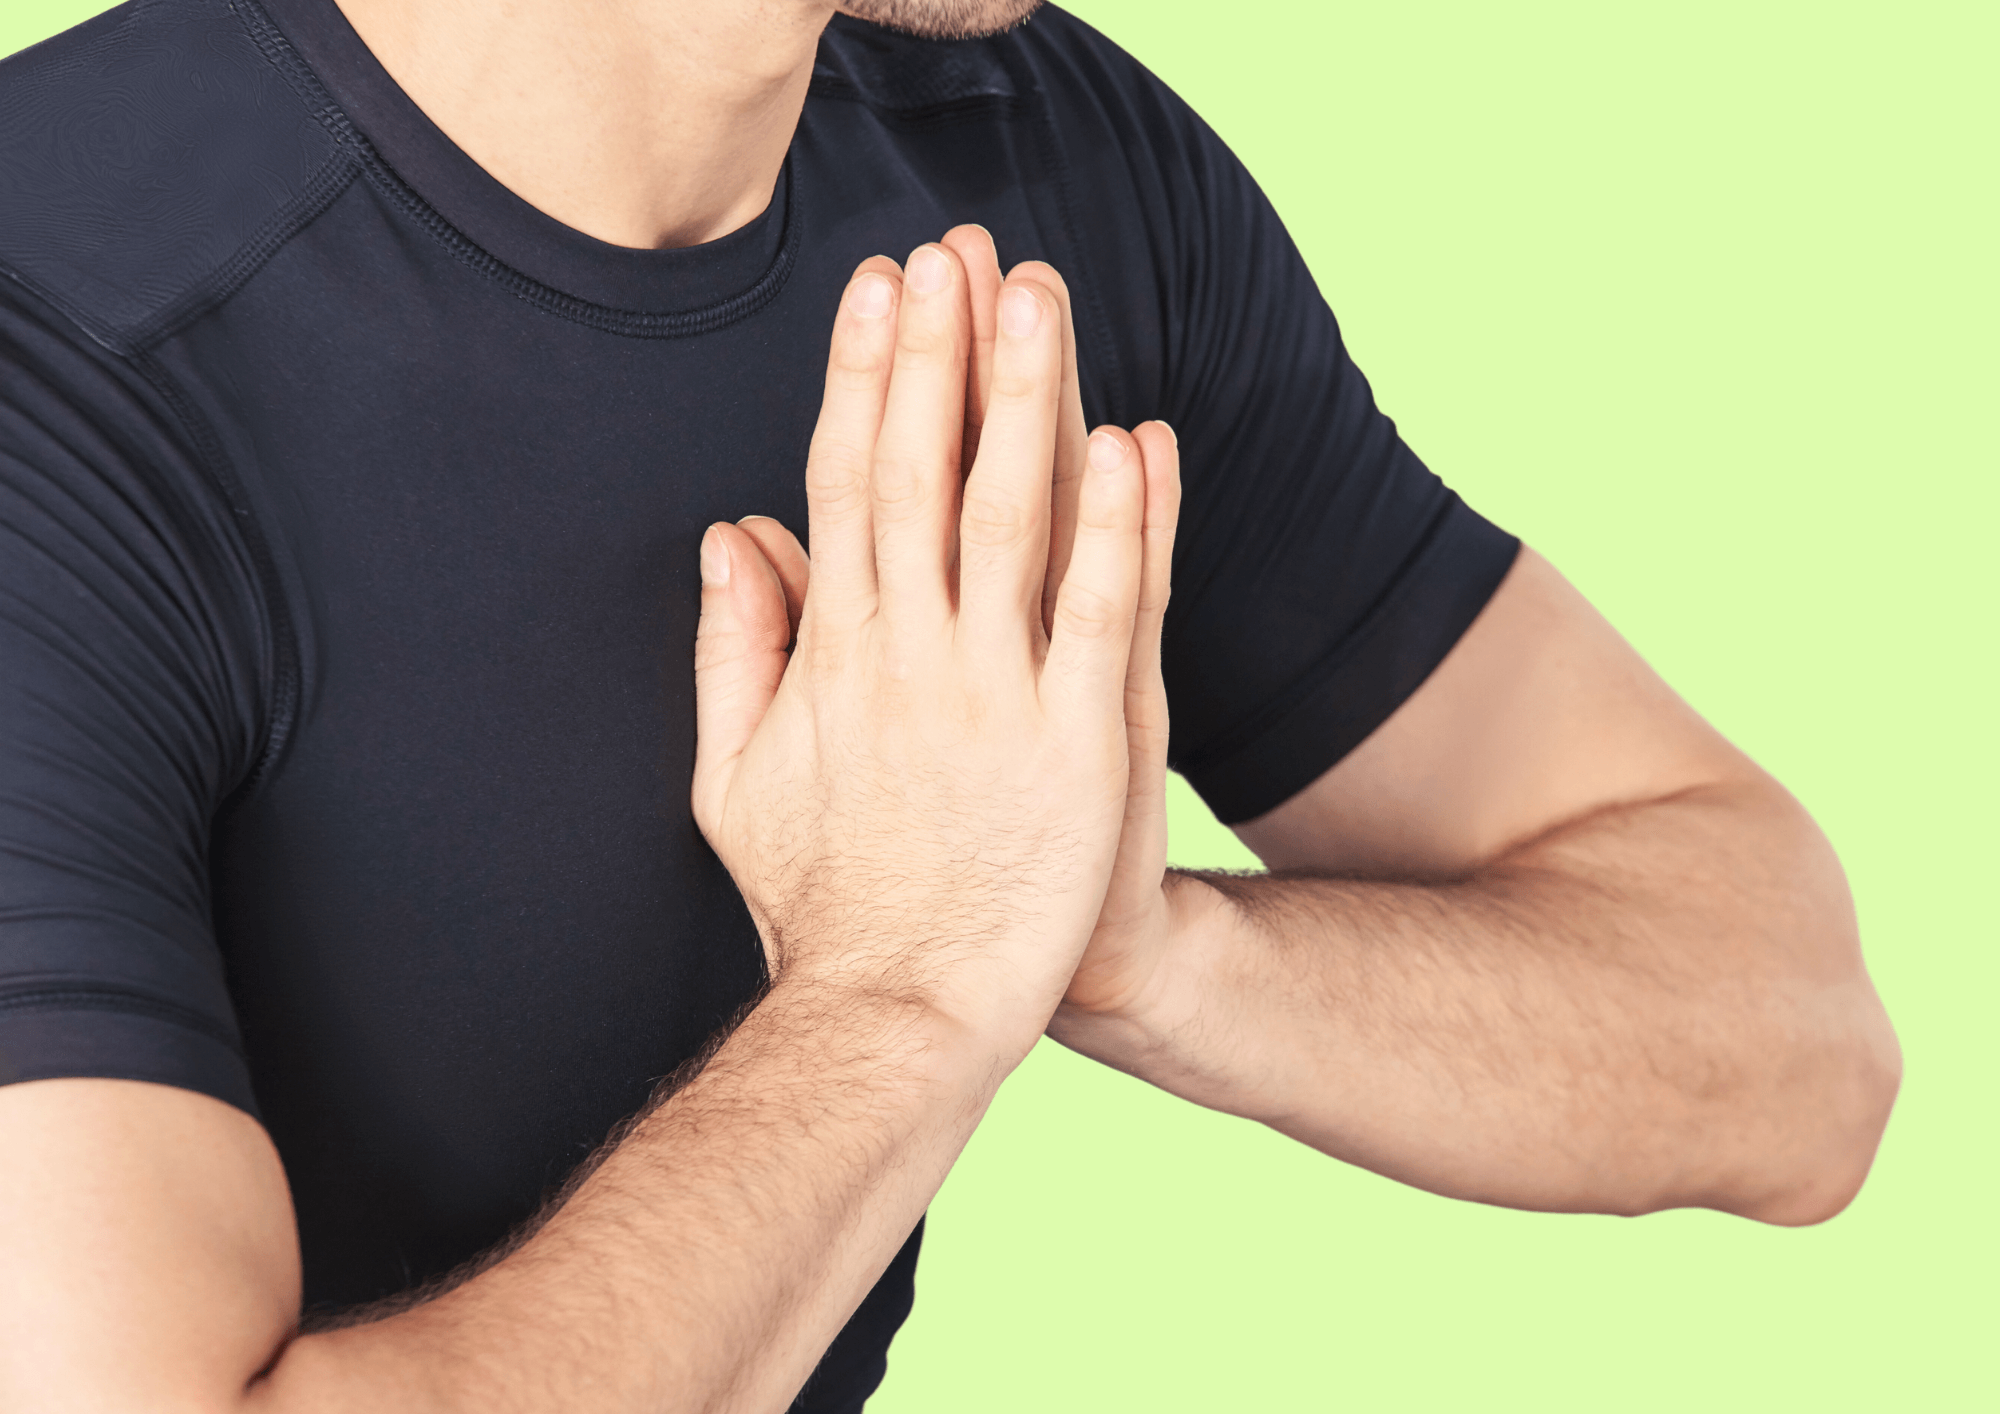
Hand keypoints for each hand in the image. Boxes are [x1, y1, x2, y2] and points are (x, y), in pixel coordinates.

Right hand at [690, 231, 1176, 1057]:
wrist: (899, 1016)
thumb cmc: (824, 903)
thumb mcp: (734, 779)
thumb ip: (733, 651)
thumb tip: (731, 534)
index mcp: (834, 655)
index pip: (843, 484)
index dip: (861, 379)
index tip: (879, 289)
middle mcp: (908, 656)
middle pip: (920, 473)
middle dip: (937, 354)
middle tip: (953, 251)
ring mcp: (993, 696)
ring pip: (1008, 517)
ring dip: (1022, 399)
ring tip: (1034, 297)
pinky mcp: (1077, 744)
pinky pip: (1100, 614)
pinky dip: (1116, 526)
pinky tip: (1128, 441)